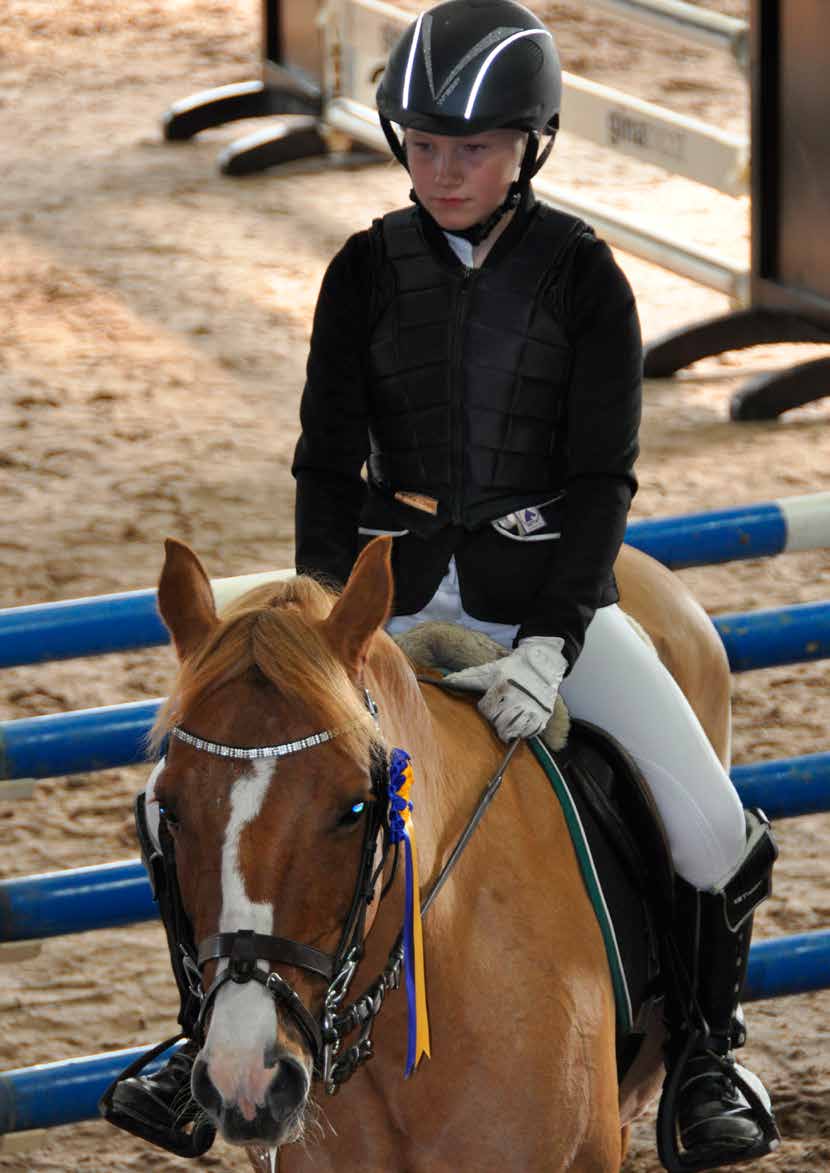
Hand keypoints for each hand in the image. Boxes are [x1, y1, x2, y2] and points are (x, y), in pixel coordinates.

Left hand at [443, 637, 567, 741]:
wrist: (541, 663)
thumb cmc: (512, 668)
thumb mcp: (489, 669)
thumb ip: (467, 677)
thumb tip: (446, 681)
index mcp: (502, 687)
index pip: (487, 710)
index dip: (486, 708)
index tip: (489, 705)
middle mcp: (518, 698)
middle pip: (500, 723)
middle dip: (496, 721)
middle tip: (498, 714)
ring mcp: (532, 708)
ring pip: (515, 731)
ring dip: (509, 730)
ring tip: (507, 723)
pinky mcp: (543, 715)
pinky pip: (530, 732)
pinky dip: (524, 732)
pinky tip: (520, 724)